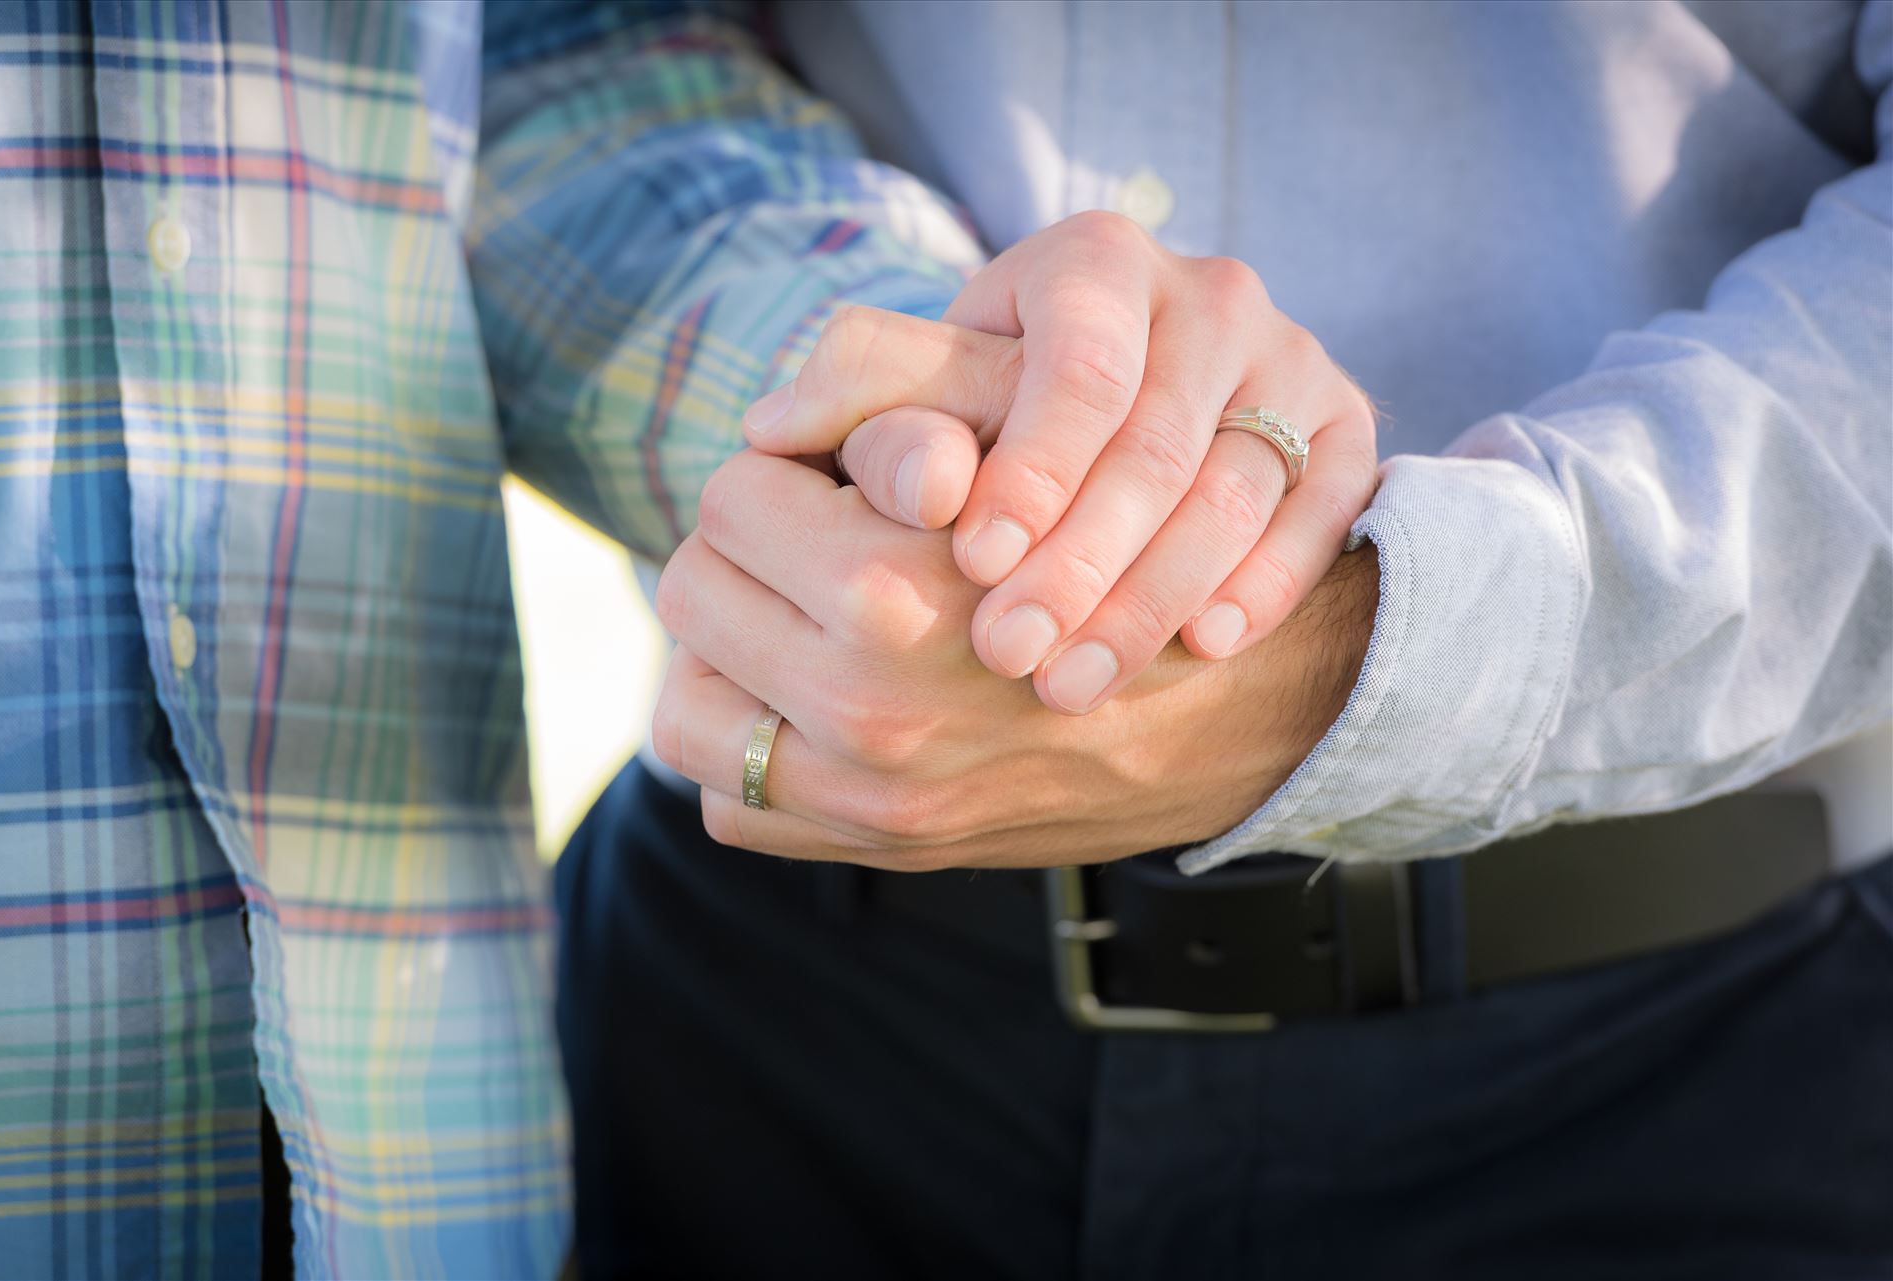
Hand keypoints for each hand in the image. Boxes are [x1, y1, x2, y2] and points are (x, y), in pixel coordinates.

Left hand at [651, 450, 1377, 868]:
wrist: (1237, 707)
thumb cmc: (1127, 530)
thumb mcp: (1021, 420)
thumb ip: (887, 387)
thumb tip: (763, 422)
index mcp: (892, 592)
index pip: (733, 494)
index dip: (779, 473)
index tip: (824, 482)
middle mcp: (874, 716)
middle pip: (691, 591)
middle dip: (744, 557)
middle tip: (801, 544)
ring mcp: (872, 800)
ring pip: (683, 708)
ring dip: (728, 656)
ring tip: (795, 619)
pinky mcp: (879, 848)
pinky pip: (729, 803)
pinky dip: (751, 752)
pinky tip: (811, 704)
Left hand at [741, 211, 1377, 714]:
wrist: (1165, 421)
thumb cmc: (1012, 400)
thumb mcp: (935, 375)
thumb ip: (859, 394)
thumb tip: (772, 429)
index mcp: (1094, 259)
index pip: (1070, 366)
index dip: (1026, 468)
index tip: (967, 560)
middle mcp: (1205, 293)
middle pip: (1154, 444)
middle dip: (1078, 561)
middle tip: (1006, 654)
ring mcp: (1289, 362)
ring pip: (1237, 489)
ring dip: (1154, 597)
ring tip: (1073, 686)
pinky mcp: (1344, 428)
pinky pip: (1325, 510)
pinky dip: (1268, 582)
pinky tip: (1205, 648)